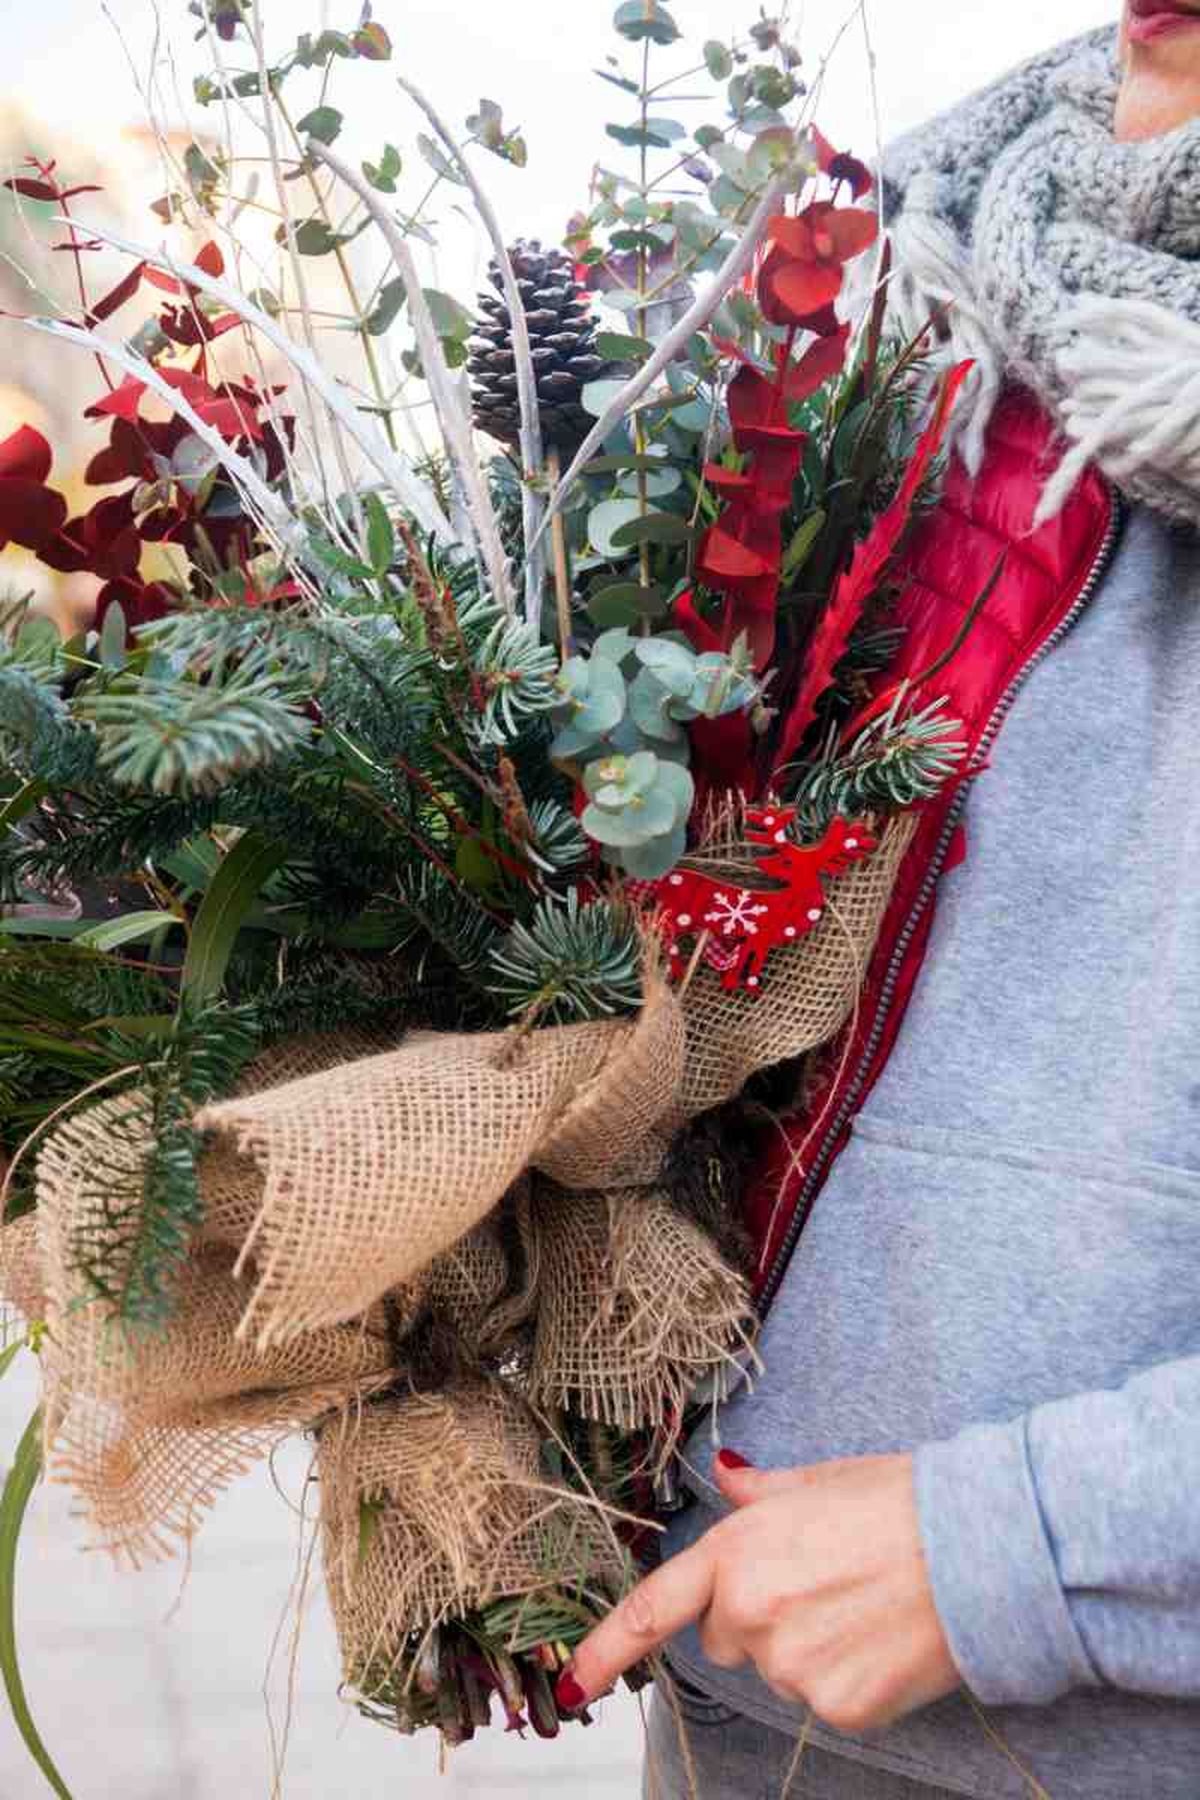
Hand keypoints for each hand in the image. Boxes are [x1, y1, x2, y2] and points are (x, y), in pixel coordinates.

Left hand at [560, 1451, 960, 1734]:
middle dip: (757, 1618)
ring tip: (861, 1604)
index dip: (608, 1648)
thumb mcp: (819, 1480)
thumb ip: (760, 1494)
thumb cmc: (900, 1504)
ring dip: (806, 1648)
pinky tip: (880, 1642)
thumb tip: (728, 1476)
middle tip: (819, 1584)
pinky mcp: (836, 1708)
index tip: (573, 1681)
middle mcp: (750, 1613)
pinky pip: (824, 1703)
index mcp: (737, 1550)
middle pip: (726, 1637)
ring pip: (778, 1671)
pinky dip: (848, 1681)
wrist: (973, 1550)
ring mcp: (791, 1667)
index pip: (656, 1606)